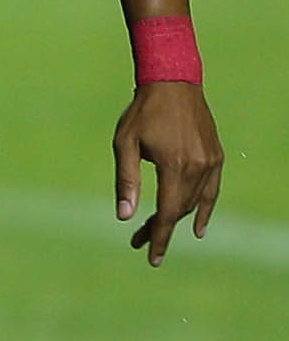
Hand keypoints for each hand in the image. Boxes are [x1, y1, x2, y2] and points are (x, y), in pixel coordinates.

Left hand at [114, 81, 222, 265]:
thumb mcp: (125, 143)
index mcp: (175, 165)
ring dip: (177, 220)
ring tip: (155, 233)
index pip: (167, 212)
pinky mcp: (216, 157)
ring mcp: (211, 163)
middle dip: (160, 229)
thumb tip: (124, 216)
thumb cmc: (143, 112)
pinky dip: (204, 210)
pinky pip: (211, 192)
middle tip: (138, 242)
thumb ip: (126, 180)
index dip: (158, 236)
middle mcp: (198, 167)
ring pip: (195, 202)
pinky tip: (197, 228)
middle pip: (180, 210)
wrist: (173, 84)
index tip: (149, 256)